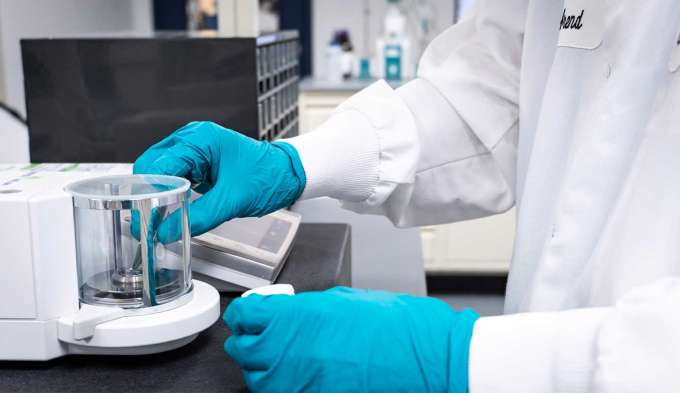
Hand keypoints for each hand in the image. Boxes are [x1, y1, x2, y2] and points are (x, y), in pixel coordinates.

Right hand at [133, 121, 305, 242]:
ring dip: (157, 193)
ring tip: (156, 218)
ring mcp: (195, 149)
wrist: (289, 174)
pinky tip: (170, 208)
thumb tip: (166, 232)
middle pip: (152, 165)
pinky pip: (174, 175)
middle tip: (146, 221)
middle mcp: (193, 139)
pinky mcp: (199, 161)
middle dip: (146, 193)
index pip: (158, 165)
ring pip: (160, 171)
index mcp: (200, 140)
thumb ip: (198, 217)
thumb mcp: (232, 201)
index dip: (147, 193)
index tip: (143, 217)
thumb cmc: (269, 177)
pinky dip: (169, 192)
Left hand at [224, 287, 478, 392]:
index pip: (245, 314)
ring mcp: (298, 383)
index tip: (251, 313)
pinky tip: (304, 378)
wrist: (430, 360)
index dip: (247, 312)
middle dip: (252, 340)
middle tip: (268, 335)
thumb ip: (310, 308)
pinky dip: (287, 386)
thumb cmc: (399, 327)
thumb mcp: (348, 300)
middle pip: (243, 349)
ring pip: (258, 380)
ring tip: (289, 360)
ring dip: (266, 368)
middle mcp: (290, 352)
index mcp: (298, 316)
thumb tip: (290, 314)